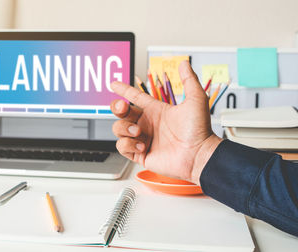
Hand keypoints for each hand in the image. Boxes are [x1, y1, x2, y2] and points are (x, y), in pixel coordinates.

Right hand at [110, 61, 221, 184]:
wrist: (199, 154)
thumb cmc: (199, 130)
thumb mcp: (196, 100)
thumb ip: (189, 80)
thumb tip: (184, 63)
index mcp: (156, 111)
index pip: (135, 97)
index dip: (123, 90)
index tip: (113, 84)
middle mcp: (147, 124)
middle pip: (121, 113)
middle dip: (116, 107)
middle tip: (123, 107)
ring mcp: (143, 139)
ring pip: (119, 129)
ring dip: (125, 128)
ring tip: (139, 132)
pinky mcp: (140, 154)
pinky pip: (122, 146)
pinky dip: (128, 144)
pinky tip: (142, 146)